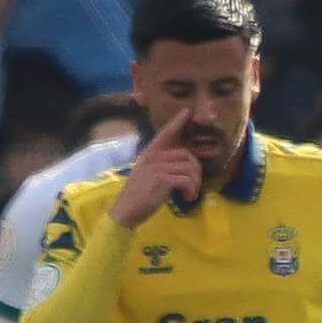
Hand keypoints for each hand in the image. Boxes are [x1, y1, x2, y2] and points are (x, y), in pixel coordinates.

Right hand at [109, 109, 202, 226]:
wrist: (125, 211)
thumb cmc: (139, 195)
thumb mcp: (148, 174)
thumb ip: (161, 164)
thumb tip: (184, 162)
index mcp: (149, 153)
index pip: (165, 133)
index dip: (178, 122)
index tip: (188, 111)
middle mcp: (153, 157)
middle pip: (187, 155)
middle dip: (196, 171)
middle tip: (193, 186)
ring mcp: (156, 167)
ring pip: (189, 168)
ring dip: (195, 183)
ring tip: (190, 194)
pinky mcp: (161, 180)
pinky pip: (187, 180)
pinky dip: (191, 190)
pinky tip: (187, 198)